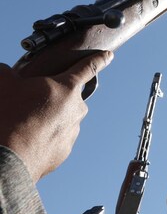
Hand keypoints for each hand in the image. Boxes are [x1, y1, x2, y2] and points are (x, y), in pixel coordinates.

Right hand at [0, 51, 112, 181]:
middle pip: (68, 97)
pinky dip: (45, 136)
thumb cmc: (9, 116)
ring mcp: (73, 130)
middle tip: (31, 102)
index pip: (88, 68)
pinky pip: (57, 137)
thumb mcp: (4, 84)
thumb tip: (5, 69)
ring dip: (49, 118)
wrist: (10, 157)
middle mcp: (77, 108)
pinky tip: (29, 138)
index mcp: (66, 87)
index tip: (109, 56)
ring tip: (25, 123)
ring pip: (62, 118)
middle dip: (52, 97)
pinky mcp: (66, 149)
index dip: (99, 60)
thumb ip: (7, 71)